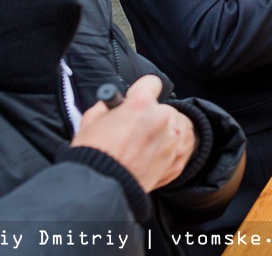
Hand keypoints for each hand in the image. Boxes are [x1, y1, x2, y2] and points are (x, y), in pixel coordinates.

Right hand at [71, 74, 195, 191]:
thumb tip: (117, 105)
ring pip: (173, 127)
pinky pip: (179, 146)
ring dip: (162, 133)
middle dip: (151, 116)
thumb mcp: (92, 119)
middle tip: (135, 130)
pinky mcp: (177, 160)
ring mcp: (172, 140)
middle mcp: (162, 119)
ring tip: (142, 146)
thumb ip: (110, 106)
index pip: (152, 83)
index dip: (141, 91)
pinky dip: (169, 149)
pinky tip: (153, 156)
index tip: (136, 99)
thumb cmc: (93, 154)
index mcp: (141, 104)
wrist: (100, 187)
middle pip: (163, 108)